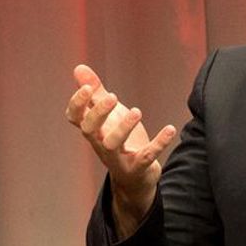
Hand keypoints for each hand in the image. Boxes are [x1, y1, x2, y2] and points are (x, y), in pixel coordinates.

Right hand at [66, 64, 180, 230]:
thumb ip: (95, 93)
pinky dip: (158, 143)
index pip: (74, 118)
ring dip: (123, 128)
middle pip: (89, 130)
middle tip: (113, 96)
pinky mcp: (136, 167)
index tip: (86, 88)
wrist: (134, 177)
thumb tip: (79, 68)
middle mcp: (100, 143)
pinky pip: (146, 157)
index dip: (77, 104)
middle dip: (98, 113)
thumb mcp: (108, 115)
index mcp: (93, 129)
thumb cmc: (118, 140)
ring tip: (137, 111)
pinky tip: (170, 129)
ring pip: (112, 144)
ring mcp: (117, 157)